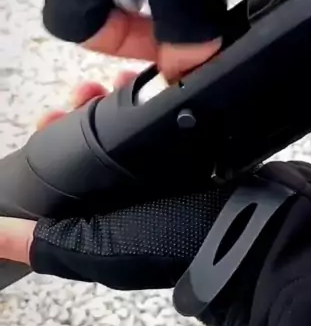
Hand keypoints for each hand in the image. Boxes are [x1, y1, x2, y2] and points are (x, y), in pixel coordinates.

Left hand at [0, 73, 231, 287]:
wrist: (254, 233)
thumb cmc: (174, 247)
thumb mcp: (93, 248)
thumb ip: (41, 241)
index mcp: (100, 216)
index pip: (61, 173)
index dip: (50, 140)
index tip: (51, 114)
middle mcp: (129, 194)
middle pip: (95, 144)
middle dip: (84, 112)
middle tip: (86, 90)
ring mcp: (164, 173)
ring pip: (130, 129)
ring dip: (120, 101)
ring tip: (121, 78)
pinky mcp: (195, 155)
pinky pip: (168, 121)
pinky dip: (159, 101)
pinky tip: (158, 82)